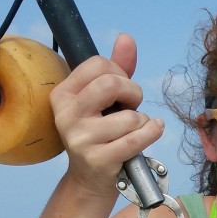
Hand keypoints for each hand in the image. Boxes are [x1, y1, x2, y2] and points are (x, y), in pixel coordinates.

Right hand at [50, 33, 163, 191]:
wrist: (90, 179)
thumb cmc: (100, 134)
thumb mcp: (103, 101)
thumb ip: (116, 69)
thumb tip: (126, 38)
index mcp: (63, 94)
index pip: (98, 64)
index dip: (120, 72)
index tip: (122, 89)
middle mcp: (66, 114)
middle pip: (112, 84)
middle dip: (134, 92)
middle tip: (133, 105)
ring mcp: (81, 138)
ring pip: (130, 117)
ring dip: (142, 121)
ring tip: (134, 129)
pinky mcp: (99, 159)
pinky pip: (136, 139)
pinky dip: (152, 132)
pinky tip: (153, 130)